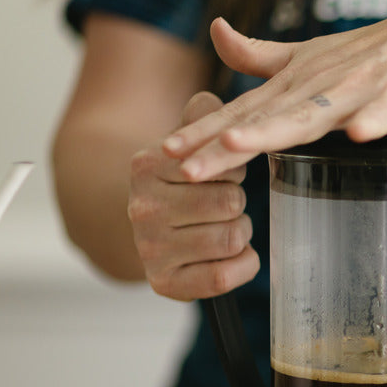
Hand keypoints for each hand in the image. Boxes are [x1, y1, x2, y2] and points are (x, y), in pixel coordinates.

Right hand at [128, 92, 259, 299]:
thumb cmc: (179, 180)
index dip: (234, 171)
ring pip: (232, 238)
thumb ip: (201, 115)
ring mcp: (151, 250)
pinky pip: (225, 277)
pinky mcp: (163, 284)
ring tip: (222, 226)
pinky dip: (243, 265)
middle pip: (231, 203)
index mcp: (147, 166)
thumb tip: (209, 102)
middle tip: (223, 205)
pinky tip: (232, 255)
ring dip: (240, 233)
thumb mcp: (185, 142)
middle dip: (238, 203)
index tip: (223, 174)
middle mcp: (143, 210)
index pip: (221, 165)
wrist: (148, 226)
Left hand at [162, 0, 386, 181]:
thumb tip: (215, 32)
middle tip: (182, 167)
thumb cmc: (377, 51)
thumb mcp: (310, 53)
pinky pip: (385, 113)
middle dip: (222, 144)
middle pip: (264, 119)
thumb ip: (261, 53)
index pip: (242, 111)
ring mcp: (358, 91)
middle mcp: (318, 86)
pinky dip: (373, 121)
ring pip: (313, 115)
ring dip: (277, 129)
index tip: (165, 152)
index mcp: (295, 82)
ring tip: (241, 146)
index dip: (204, 131)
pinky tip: (360, 135)